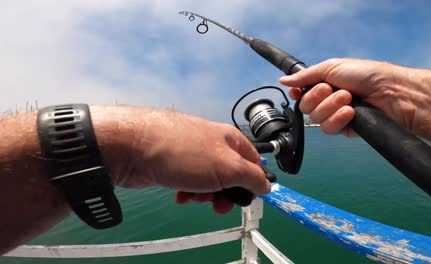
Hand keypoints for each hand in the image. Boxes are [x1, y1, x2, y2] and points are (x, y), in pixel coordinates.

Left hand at [93, 106, 269, 213]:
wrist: (135, 147)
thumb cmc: (184, 153)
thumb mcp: (228, 168)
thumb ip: (252, 177)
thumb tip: (267, 185)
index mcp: (231, 139)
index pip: (253, 162)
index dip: (253, 182)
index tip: (246, 199)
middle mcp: (213, 143)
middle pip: (230, 174)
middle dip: (225, 193)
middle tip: (217, 205)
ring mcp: (192, 153)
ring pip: (209, 181)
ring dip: (204, 195)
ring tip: (192, 196)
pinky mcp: (174, 163)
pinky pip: (189, 181)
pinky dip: (187, 191)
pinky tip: (180, 195)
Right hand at [279, 58, 411, 135]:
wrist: (391, 93)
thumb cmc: (366, 75)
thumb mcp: (332, 67)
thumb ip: (305, 76)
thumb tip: (283, 80)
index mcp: (324, 84)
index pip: (301, 93)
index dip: (297, 93)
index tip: (298, 91)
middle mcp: (328, 100)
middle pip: (305, 107)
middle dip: (318, 97)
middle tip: (334, 89)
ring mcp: (336, 115)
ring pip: (316, 118)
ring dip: (331, 107)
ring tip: (349, 99)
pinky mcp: (344, 129)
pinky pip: (329, 129)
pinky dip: (338, 119)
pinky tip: (351, 112)